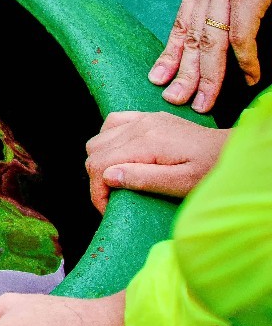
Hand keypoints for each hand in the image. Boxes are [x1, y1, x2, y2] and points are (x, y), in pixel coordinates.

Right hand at [85, 110, 229, 211]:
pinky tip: (121, 155)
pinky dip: (108, 141)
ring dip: (101, 161)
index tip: (109, 208)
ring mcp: (142, 119)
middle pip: (94, 151)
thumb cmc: (212, 170)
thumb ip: (145, 178)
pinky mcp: (148, 117)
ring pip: (99, 138)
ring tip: (117, 179)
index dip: (97, 191)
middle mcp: (139, 126)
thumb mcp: (182, 183)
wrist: (232, 150)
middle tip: (114, 198)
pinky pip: (112, 123)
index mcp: (146, 142)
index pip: (99, 165)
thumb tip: (108, 176)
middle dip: (97, 178)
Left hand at [150, 0, 271, 111]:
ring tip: (204, 102)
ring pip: (211, 41)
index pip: (180, 22)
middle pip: (191, 36)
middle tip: (176, 100)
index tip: (158, 78)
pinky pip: (241, 35)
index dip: (170, 53)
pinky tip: (248, 78)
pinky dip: (245, 61)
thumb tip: (220, 35)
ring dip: (208, 76)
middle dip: (183, 72)